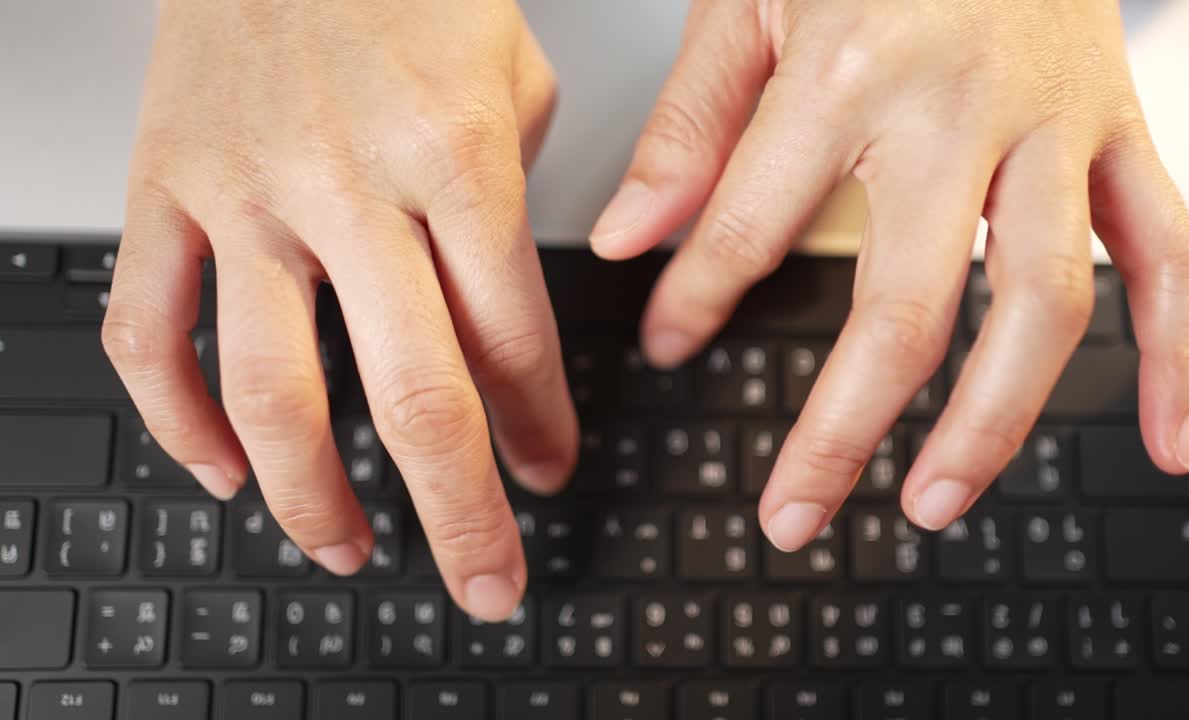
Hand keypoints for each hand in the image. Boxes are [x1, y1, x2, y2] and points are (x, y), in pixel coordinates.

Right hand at [103, 0, 574, 620]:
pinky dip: (177, 420)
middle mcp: (349, 187)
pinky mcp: (164, 189)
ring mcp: (244, 195)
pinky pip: (151, 332)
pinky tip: (219, 469)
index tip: (551, 472)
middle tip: (488, 577)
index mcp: (455, 157)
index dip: (540, 428)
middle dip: (462, 513)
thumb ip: (517, 206)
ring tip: (351, 548)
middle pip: (413, 396)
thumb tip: (511, 326)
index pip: (512, 339)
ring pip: (272, 391)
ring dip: (316, 498)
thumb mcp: (511, 77)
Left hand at [592, 0, 1188, 542]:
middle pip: (906, 306)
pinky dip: (1178, 356)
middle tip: (793, 513)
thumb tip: (634, 237)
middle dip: (841, 429)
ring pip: (1044, 304)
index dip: (697, 305)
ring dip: (992, 424)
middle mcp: (960, 107)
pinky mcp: (1123, 131)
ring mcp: (1057, 125)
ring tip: (934, 502)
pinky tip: (1161, 439)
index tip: (668, 350)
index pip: (753, 229)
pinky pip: (1168, 254)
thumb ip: (691, 126)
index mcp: (850, 69)